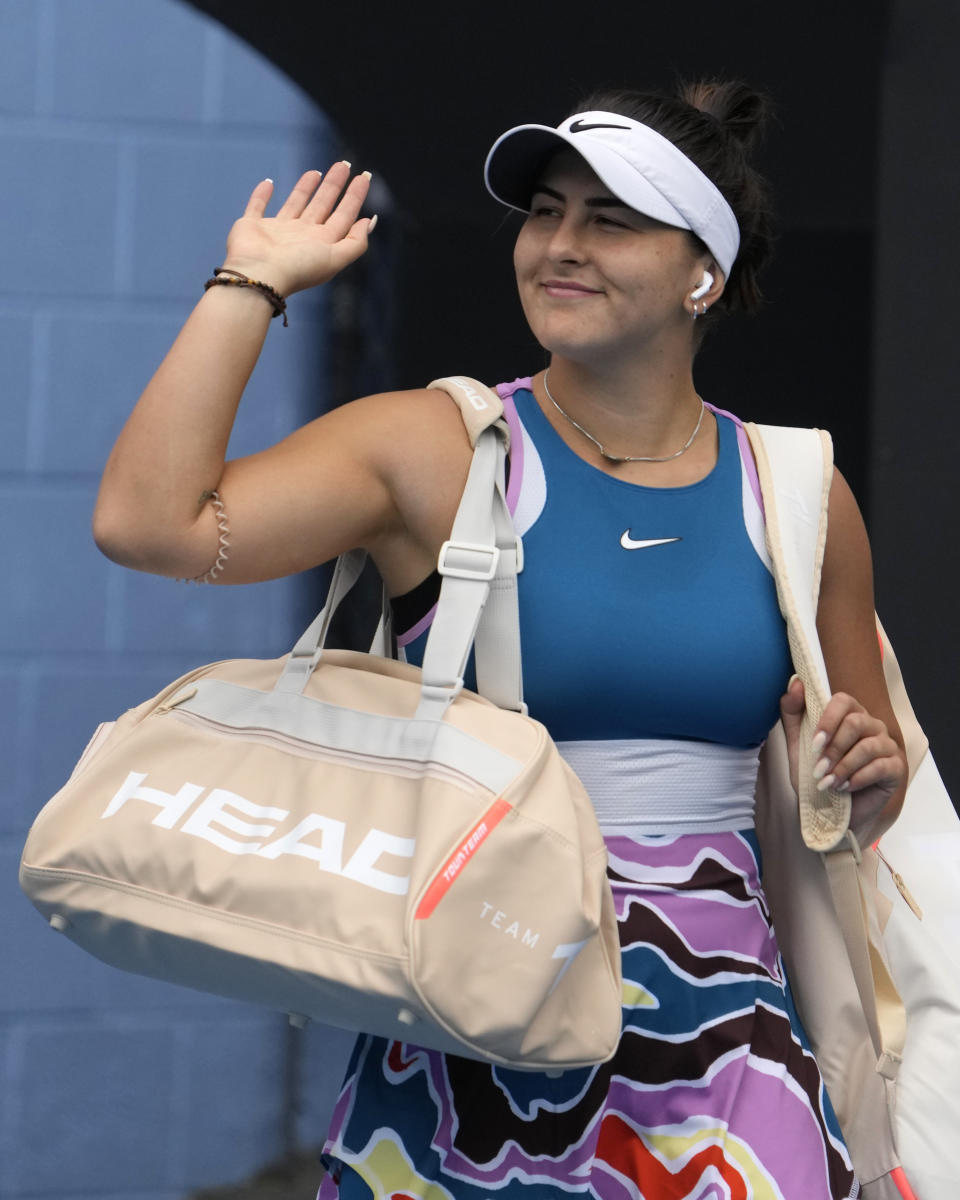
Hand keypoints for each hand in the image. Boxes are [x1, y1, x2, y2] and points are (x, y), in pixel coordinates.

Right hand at [221, 163, 374, 296]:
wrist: (259, 275)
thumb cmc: (298, 268)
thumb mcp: (335, 258)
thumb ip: (355, 242)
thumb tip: (370, 221)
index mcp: (321, 244)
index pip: (343, 216)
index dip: (355, 197)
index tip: (364, 177)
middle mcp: (301, 237)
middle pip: (322, 206)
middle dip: (334, 186)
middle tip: (343, 165)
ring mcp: (276, 232)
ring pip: (296, 204)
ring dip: (306, 188)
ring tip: (317, 172)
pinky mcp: (251, 226)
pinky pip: (257, 206)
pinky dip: (261, 195)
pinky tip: (269, 182)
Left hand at [779, 677, 905, 844]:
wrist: (829, 811)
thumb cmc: (815, 774)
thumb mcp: (797, 744)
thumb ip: (793, 712)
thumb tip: (795, 682)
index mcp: (849, 715)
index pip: (843, 701)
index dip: (828, 720)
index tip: (814, 744)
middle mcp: (871, 725)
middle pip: (856, 722)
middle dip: (834, 749)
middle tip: (818, 770)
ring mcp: (887, 746)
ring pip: (868, 746)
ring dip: (843, 767)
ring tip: (828, 783)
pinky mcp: (896, 768)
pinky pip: (881, 766)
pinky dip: (858, 778)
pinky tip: (846, 788)